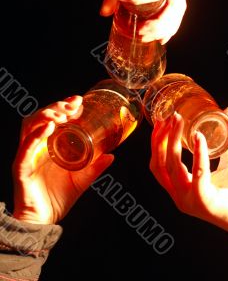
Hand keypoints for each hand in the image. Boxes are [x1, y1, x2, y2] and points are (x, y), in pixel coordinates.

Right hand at [12, 96, 113, 224]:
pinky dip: (36, 135)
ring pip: (30, 126)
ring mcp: (28, 155)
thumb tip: (111, 156)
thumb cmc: (57, 198)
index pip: (52, 118)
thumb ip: (95, 168)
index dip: (63, 106)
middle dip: (56, 106)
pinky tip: (49, 127)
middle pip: (41, 117)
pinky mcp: (22, 167)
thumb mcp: (81, 180)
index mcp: (49, 145)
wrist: (43, 221)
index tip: (78, 100)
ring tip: (62, 115)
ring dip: (46, 115)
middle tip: (72, 106)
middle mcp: (37, 146)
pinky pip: (25, 148)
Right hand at [150, 107, 227, 271]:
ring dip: (173, 141)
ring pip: (172, 167)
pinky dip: (197, 153)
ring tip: (179, 121)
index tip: (161, 121)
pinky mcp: (203, 203)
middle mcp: (179, 196)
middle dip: (160, 138)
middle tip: (169, 117)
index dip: (156, 142)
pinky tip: (200, 137)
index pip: (158, 164)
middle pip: (159, 164)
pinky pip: (197, 174)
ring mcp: (189, 201)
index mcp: (180, 188)